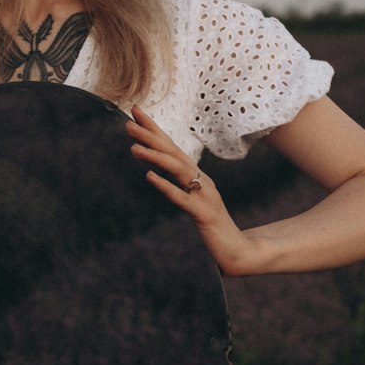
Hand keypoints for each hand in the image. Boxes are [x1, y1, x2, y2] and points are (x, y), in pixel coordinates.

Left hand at [127, 107, 256, 276]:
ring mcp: (204, 196)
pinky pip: (183, 198)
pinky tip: (150, 178)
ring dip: (155, 157)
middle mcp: (202, 180)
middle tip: (128, 122)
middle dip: (151, 135)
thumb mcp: (193, 202)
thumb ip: (178, 187)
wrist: (237, 251)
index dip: (154, 129)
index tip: (135, 112)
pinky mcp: (204, 215)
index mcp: (197, 177)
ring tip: (133, 148)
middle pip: (174, 153)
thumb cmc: (213, 227)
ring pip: (178, 170)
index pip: (172, 148)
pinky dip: (167, 187)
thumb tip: (155, 173)